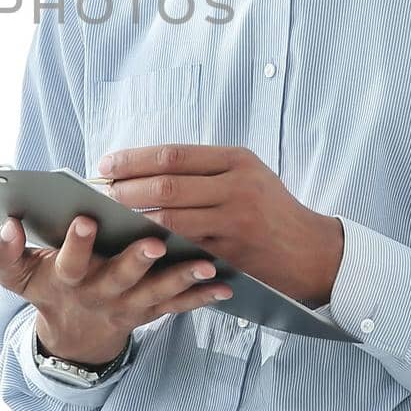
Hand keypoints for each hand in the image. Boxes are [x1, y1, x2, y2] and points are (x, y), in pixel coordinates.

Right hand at [0, 214, 231, 366]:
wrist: (73, 332)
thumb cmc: (45, 287)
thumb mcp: (13, 275)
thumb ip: (1, 252)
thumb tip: (6, 225)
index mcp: (65, 279)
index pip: (67, 262)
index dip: (75, 244)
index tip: (82, 218)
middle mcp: (98, 294)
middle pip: (118, 279)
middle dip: (135, 261)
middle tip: (152, 243)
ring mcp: (127, 306)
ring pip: (156, 293)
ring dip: (181, 280)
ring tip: (205, 265)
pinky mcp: (149, 311)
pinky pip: (178, 306)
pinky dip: (202, 298)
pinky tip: (225, 286)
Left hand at [99, 144, 343, 305]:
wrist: (310, 250)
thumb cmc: (269, 208)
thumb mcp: (246, 174)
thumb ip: (203, 169)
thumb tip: (143, 167)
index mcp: (236, 160)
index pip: (172, 156)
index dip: (133, 160)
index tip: (105, 164)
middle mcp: (236, 188)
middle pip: (166, 187)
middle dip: (126, 190)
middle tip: (100, 193)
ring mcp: (235, 223)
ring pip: (171, 220)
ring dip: (134, 220)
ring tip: (110, 218)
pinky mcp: (232, 255)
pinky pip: (184, 249)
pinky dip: (155, 245)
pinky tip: (135, 243)